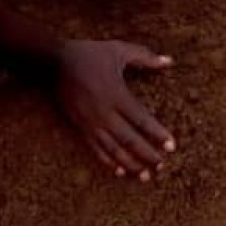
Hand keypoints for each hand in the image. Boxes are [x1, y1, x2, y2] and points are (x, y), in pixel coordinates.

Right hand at [55, 38, 174, 180]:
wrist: (53, 64)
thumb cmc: (89, 54)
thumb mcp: (118, 50)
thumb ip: (145, 57)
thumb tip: (169, 61)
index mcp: (117, 95)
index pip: (141, 119)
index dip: (157, 134)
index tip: (172, 146)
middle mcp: (104, 113)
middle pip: (130, 140)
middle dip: (147, 154)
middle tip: (162, 165)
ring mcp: (91, 123)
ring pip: (114, 149)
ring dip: (130, 164)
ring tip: (145, 176)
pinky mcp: (80, 128)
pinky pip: (96, 149)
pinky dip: (108, 162)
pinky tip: (119, 171)